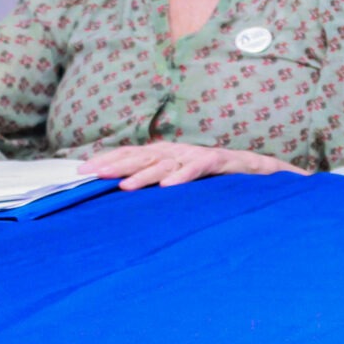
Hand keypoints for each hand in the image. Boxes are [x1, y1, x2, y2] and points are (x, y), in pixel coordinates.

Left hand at [79, 142, 299, 189]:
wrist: (262, 173)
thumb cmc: (217, 179)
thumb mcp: (181, 180)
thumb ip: (157, 181)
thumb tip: (122, 193)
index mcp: (168, 154)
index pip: (133, 153)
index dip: (108, 160)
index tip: (81, 171)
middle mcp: (181, 151)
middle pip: (143, 156)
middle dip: (116, 165)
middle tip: (91, 174)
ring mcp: (200, 155)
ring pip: (167, 163)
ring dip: (145, 175)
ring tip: (124, 187)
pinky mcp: (222, 162)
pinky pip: (200, 168)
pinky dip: (184, 176)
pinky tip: (169, 186)